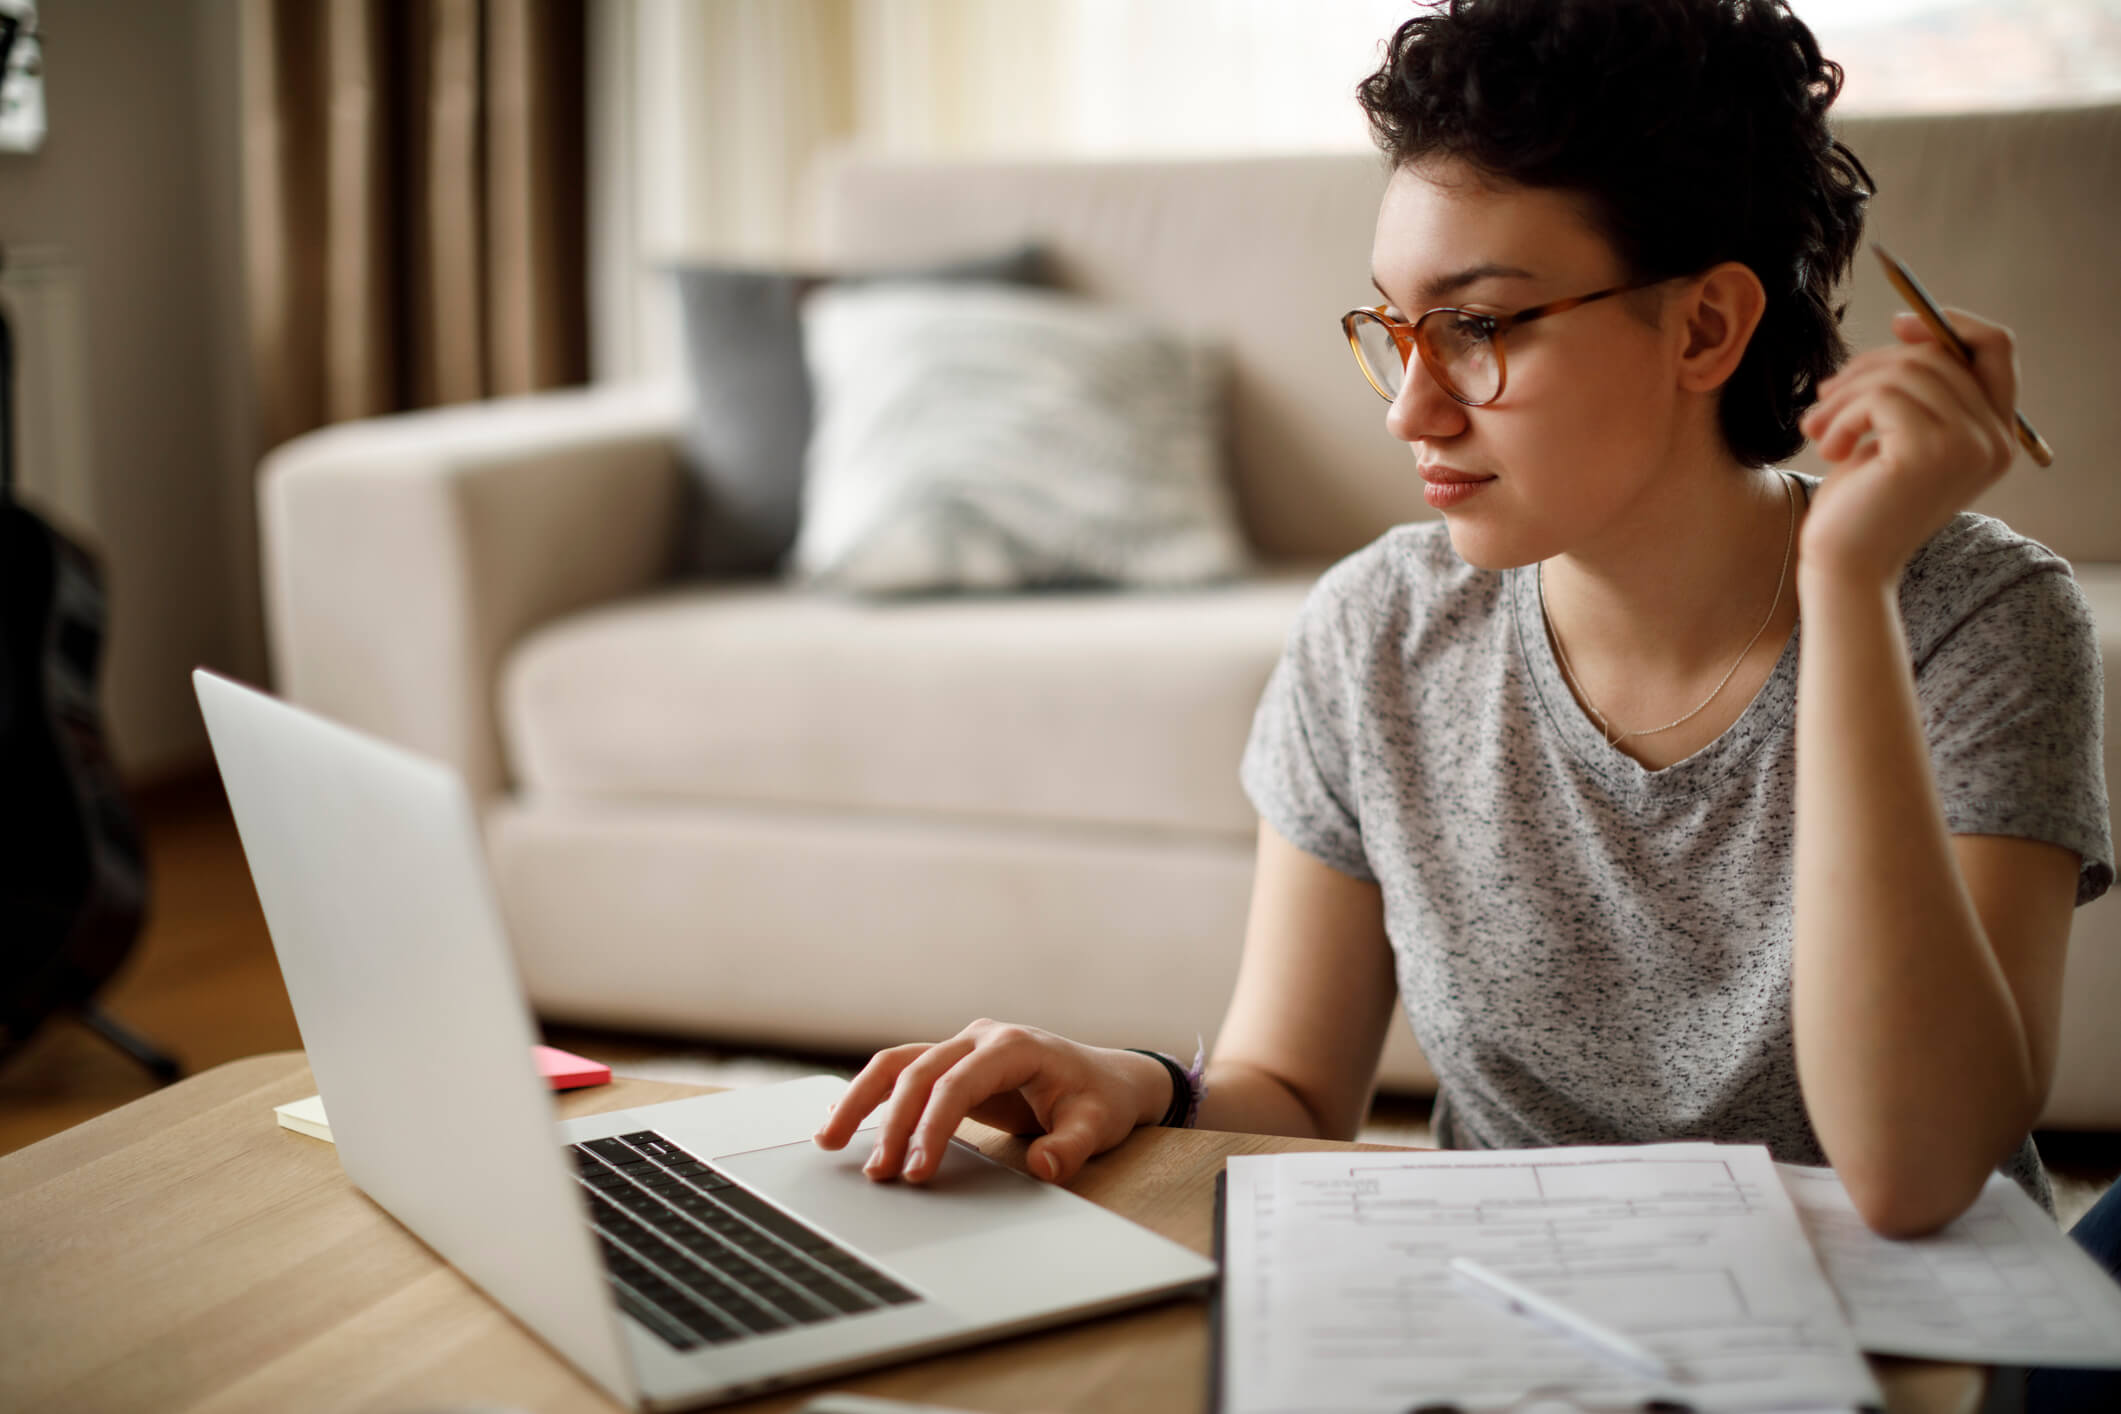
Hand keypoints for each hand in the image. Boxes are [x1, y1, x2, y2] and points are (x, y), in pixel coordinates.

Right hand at [812, 1019, 1172, 1185]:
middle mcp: (979, 1038)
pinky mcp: (952, 1064)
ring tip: (828, 1140)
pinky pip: (903, 1074)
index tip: (917, 1171)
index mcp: (1013, 1046)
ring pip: (897, 1065)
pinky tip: (841, 1120)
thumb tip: (1045, 1166)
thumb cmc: (1099, 1100)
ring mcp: (962, 1047)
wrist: (1106, 1078)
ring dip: (861, 1100)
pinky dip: (872, 1095)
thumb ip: (1072, 1146)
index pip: (956, 1084)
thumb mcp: (1097, 1125)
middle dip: (889, 1122)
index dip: (932, 1127)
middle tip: (876, 1173)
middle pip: (916, 1071)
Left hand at [1797, 308, 2019, 586]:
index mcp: (1995, 435)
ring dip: (1846, 394)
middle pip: (1936, 356)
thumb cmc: (1862, 502)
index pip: (1996, 349)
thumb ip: (1916, 388)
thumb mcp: (1895, 434)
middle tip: (1824, 398)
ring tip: (1817, 428)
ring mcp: (1968, 446)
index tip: (1898, 325)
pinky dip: (1842, 415)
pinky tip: (1827, 447)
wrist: (1844, 565)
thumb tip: (1913, 324)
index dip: (1948, 326)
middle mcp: (1994, 440)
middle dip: (1869, 368)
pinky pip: (1881, 397)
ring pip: (1902, 372)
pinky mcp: (1930, 452)